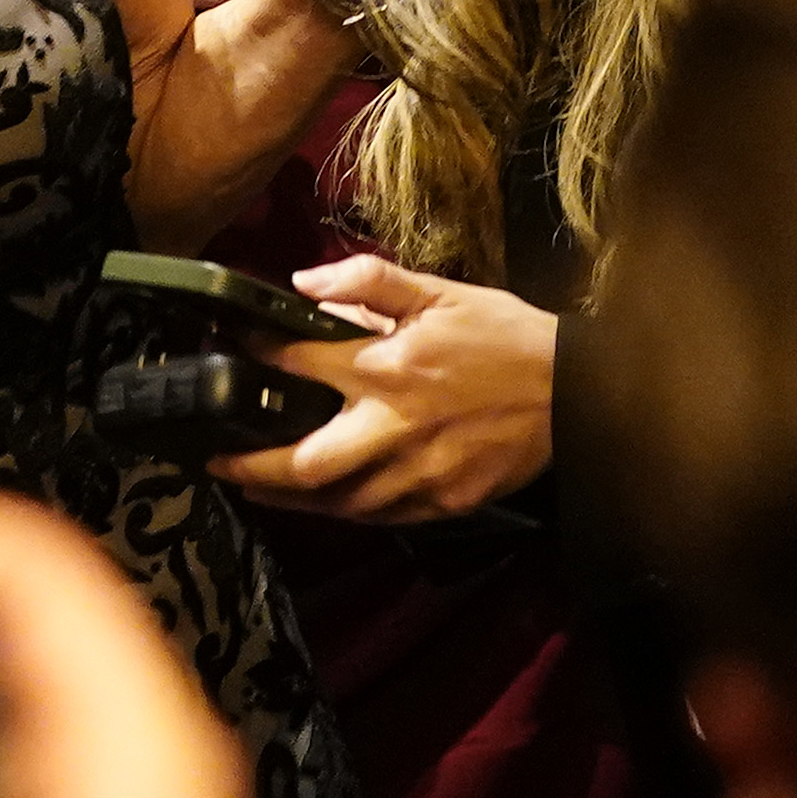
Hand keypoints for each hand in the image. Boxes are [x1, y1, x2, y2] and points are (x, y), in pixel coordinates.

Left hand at [219, 257, 557, 519]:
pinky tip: (325, 500)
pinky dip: (345, 509)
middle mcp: (394, 427)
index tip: (232, 355)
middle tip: (216, 462)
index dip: (256, 357)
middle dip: (251, 467)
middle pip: (303, 463)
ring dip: (291, 497)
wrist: (580, 393)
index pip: (298, 364)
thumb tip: (307, 280)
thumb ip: (369, 282)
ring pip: (336, 502)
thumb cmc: (506, 338)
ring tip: (258, 486)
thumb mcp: (441, 292)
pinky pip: (379, 517)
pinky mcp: (443, 502)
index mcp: (387, 367)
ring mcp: (419, 473)